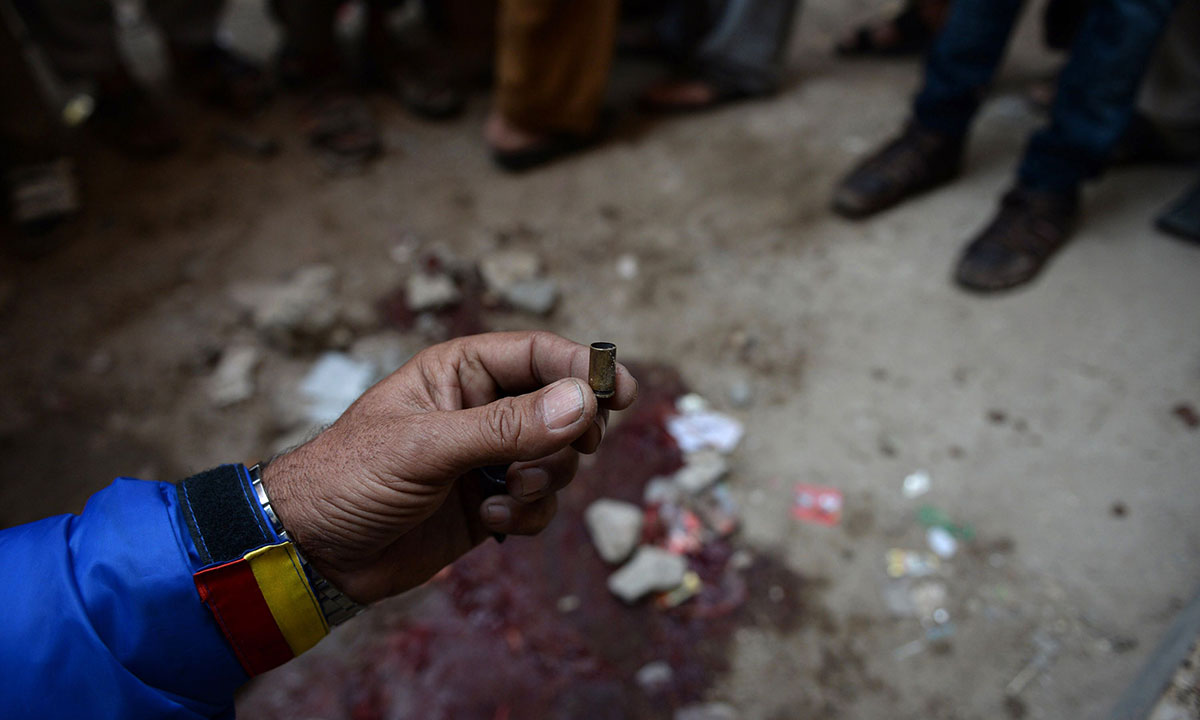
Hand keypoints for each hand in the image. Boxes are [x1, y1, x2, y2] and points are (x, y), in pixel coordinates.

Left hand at [261, 331, 637, 602]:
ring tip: (502, 494)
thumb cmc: (351, 477)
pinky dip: (528, 514)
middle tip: (556, 455)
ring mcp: (489, 458)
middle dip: (566, 437)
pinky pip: (542, 502)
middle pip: (562, 408)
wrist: (315, 551)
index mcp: (461, 372)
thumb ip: (505, 427)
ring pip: (559, 459)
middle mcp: (482, 409)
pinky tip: (489, 522)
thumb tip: (581, 404)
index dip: (583, 369)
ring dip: (544, 480)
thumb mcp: (426, 447)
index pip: (540, 354)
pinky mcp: (492, 503)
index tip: (620, 393)